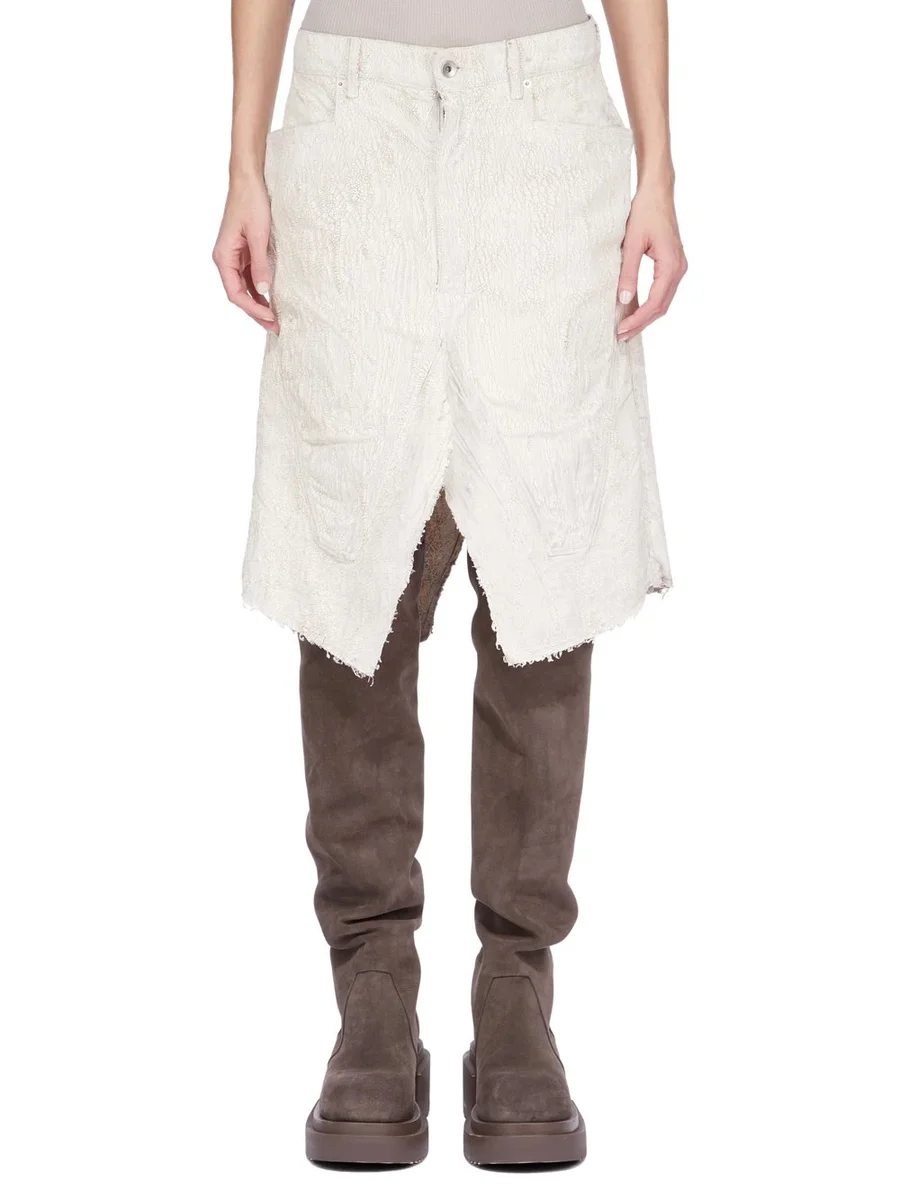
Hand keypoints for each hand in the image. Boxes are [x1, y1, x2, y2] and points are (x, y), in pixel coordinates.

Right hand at [213, 173, 278, 332]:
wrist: (248, 180)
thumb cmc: (251, 202)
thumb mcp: (259, 235)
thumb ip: (260, 264)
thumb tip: (263, 291)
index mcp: (223, 256)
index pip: (235, 293)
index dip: (252, 309)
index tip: (271, 318)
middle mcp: (225, 259)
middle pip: (239, 294)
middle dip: (256, 313)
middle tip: (276, 328)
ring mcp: (233, 257)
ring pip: (244, 288)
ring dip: (258, 304)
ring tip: (276, 319)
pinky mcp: (243, 253)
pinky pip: (249, 278)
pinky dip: (259, 291)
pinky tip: (272, 300)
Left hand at [616, 183, 686, 341]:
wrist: (657, 193)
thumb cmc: (645, 213)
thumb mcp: (631, 244)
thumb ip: (628, 273)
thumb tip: (624, 300)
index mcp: (671, 264)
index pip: (655, 302)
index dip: (638, 319)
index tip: (621, 329)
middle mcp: (679, 269)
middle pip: (661, 307)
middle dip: (641, 323)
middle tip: (621, 336)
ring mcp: (678, 267)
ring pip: (663, 302)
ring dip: (646, 316)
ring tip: (627, 328)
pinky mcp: (673, 265)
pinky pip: (663, 292)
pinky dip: (650, 304)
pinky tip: (635, 310)